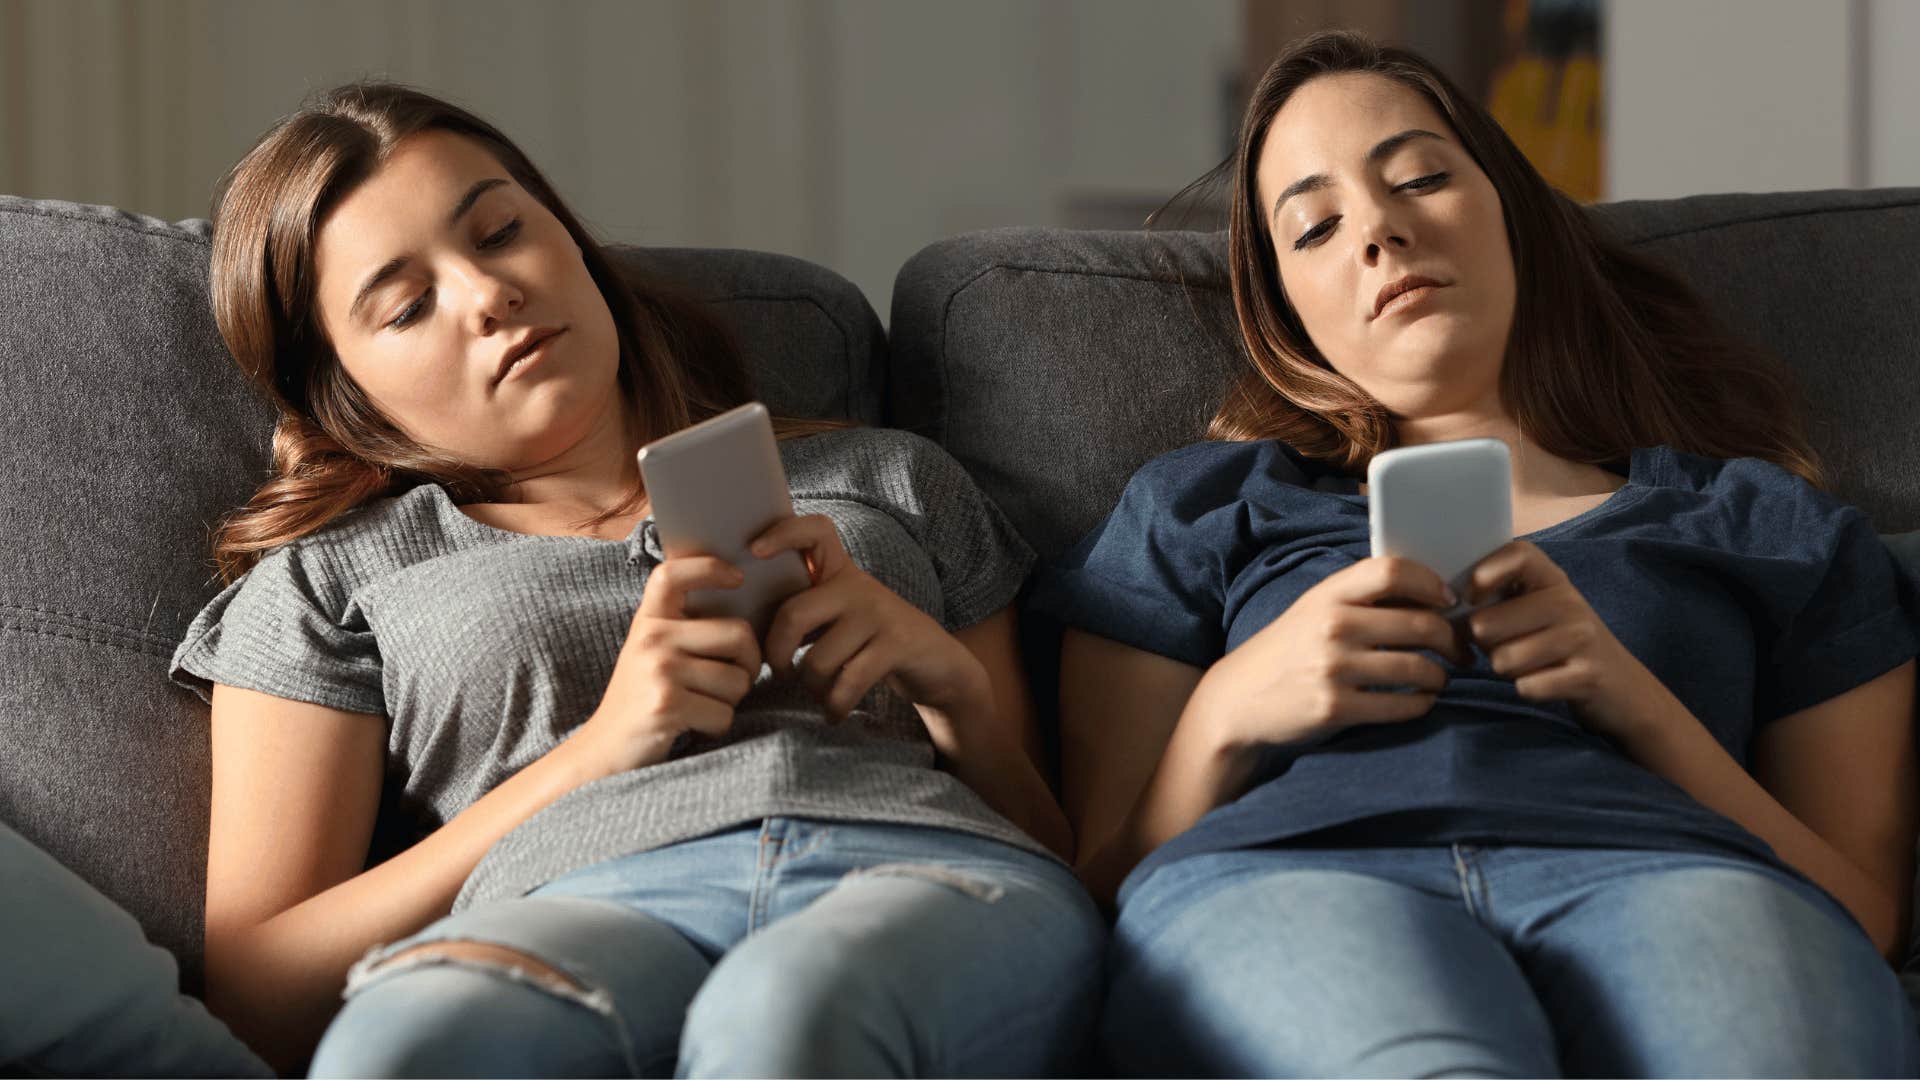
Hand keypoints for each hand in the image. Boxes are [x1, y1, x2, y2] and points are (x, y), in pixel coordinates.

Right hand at [572, 555, 763, 775]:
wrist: (602, 753)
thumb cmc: (641, 702)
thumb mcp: (652, 655)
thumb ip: (683, 631)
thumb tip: (744, 620)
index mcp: (648, 621)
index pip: (673, 574)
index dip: (710, 568)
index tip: (737, 578)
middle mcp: (651, 638)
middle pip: (739, 635)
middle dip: (749, 666)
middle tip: (732, 682)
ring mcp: (658, 669)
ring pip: (738, 680)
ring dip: (730, 702)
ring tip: (700, 707)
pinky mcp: (667, 704)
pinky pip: (725, 713)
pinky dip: (717, 727)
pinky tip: (691, 727)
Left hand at [752, 515, 988, 743]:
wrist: (938, 665)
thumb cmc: (872, 643)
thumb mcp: (841, 616)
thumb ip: (805, 610)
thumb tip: (747, 628)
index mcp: (841, 573)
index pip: (815, 531)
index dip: (782, 532)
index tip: (754, 551)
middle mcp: (859, 586)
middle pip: (794, 614)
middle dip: (777, 655)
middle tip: (782, 672)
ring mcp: (880, 613)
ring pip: (818, 659)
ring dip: (812, 689)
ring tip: (819, 695)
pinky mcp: (897, 644)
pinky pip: (847, 682)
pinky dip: (835, 706)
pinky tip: (834, 713)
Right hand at [1196, 556, 1465, 752]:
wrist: (1240, 699)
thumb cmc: (1289, 650)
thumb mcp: (1315, 610)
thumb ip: (1361, 598)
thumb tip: (1432, 596)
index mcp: (1328, 594)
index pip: (1393, 572)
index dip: (1431, 583)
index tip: (1449, 600)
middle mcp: (1332, 626)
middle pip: (1421, 623)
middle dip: (1453, 639)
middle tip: (1462, 650)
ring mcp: (1334, 669)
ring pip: (1419, 668)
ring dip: (1440, 676)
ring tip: (1438, 677)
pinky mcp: (1336, 708)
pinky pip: (1403, 706)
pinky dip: (1422, 703)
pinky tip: (1419, 700)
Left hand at [1461, 540, 1656, 738]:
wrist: (1623, 688)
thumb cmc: (1559, 645)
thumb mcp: (1534, 611)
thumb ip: (1494, 599)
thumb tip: (1443, 607)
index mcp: (1552, 579)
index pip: (1517, 554)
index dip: (1484, 573)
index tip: (1471, 597)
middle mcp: (1569, 601)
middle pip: (1486, 624)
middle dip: (1484, 646)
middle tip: (1508, 647)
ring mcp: (1582, 638)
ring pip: (1502, 660)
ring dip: (1506, 671)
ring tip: (1531, 665)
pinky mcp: (1588, 675)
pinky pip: (1527, 687)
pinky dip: (1528, 690)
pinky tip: (1548, 683)